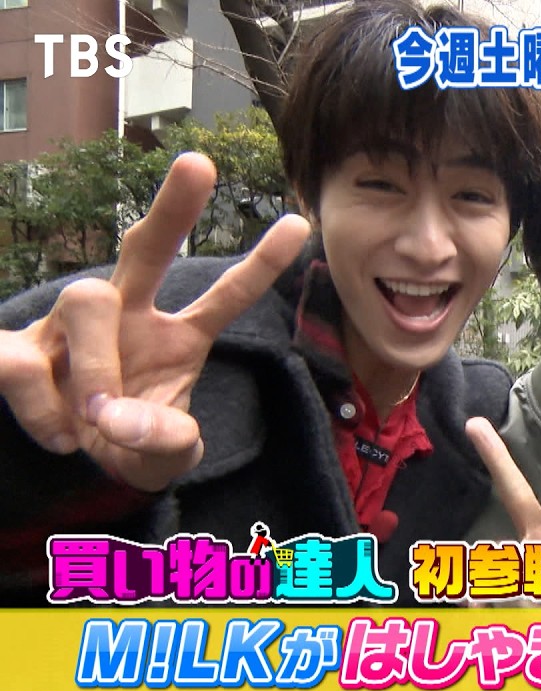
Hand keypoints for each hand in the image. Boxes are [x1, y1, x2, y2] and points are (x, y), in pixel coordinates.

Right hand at [0, 153, 309, 491]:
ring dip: (95, 364)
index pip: (224, 296)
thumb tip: (122, 420)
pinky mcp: (20, 350)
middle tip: (200, 164)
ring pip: (86, 299)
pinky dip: (40, 406)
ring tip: (100, 418)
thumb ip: (164, 443)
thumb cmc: (129, 443)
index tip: (299, 222)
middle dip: (172, 206)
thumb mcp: (165, 456)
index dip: (260, 265)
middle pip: (146, 247)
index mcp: (176, 336)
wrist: (69, 463)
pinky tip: (62, 436)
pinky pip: (20, 360)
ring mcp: (69, 326)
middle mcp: (126, 313)